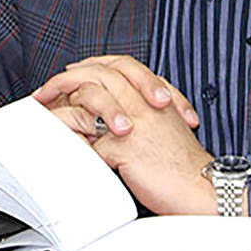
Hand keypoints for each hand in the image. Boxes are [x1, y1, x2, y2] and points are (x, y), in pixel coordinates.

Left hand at [32, 56, 212, 213]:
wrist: (203, 186)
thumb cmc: (185, 164)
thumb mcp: (166, 128)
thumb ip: (142, 114)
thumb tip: (112, 112)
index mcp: (155, 95)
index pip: (120, 65)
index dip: (93, 65)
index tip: (73, 71)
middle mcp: (144, 103)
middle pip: (100, 74)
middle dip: (67, 79)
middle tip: (47, 89)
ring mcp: (134, 122)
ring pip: (90, 97)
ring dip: (62, 104)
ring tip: (46, 112)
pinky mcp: (124, 146)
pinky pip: (88, 140)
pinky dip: (71, 141)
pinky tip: (59, 144)